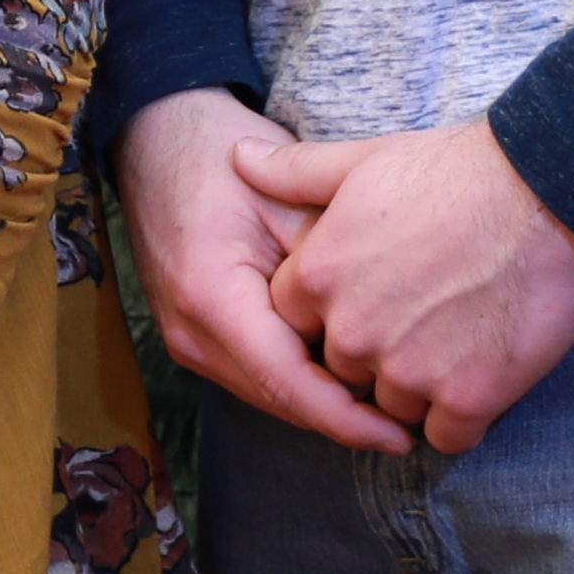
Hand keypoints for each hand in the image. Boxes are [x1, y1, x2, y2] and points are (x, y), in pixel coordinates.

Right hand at [125, 85, 403, 450]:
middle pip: (279, 398)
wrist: (159, 136)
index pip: (287, 380)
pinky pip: (255, 374)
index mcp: (211, 296)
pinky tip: (346, 376)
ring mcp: (185, 338)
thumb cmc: (223, 153)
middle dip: (344, 420)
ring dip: (324, 404)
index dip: (347, 418)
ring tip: (392, 410)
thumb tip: (382, 331)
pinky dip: (300, 381)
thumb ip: (330, 266)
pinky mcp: (194, 335)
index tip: (400, 436)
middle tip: (415, 427)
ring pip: (268, 393)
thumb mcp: (290, 198)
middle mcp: (190, 332)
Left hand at [267, 115, 573, 454]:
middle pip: (345, 372)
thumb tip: (237, 160)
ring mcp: (410, 371)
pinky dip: (463, 416)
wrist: (551, 194)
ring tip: (458, 340)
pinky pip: (447, 435)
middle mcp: (353, 332)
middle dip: (376, 354)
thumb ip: (295, 174)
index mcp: (318, 278)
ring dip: (420, 389)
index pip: (298, 327)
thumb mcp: (363, 162)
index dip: (335, 315)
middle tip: (424, 317)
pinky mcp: (469, 399)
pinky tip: (483, 375)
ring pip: (394, 407)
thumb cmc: (458, 171)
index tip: (373, 296)